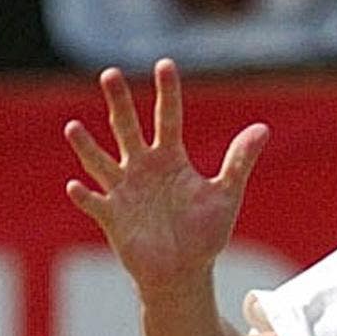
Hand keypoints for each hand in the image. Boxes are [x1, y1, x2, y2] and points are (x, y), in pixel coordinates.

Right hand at [63, 58, 268, 300]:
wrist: (185, 271)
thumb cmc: (205, 232)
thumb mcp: (226, 194)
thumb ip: (239, 161)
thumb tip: (262, 129)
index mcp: (170, 159)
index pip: (168, 118)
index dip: (168, 93)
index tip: (165, 65)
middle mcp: (142, 168)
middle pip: (127, 128)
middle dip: (119, 103)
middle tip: (110, 73)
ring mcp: (123, 190)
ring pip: (100, 161)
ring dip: (86, 146)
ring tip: (74, 128)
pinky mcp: (112, 216)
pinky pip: (94, 203)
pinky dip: (85, 196)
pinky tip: (76, 186)